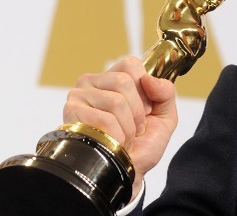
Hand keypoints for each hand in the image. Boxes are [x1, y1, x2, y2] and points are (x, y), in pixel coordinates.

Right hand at [62, 56, 177, 198]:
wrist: (129, 172)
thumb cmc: (143, 145)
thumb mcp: (164, 116)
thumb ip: (165, 93)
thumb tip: (148, 79)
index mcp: (113, 78)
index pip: (130, 64)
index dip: (144, 89)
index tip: (146, 108)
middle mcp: (92, 82)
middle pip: (123, 81)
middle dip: (137, 112)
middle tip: (135, 128)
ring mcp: (78, 97)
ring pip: (115, 101)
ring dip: (128, 127)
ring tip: (124, 137)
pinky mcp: (71, 115)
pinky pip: (104, 120)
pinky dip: (117, 136)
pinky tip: (113, 143)